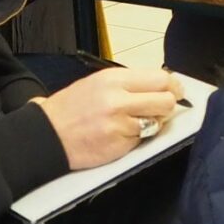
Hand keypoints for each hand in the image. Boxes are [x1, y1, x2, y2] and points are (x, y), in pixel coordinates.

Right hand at [38, 68, 183, 169]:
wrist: (48, 134)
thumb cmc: (71, 108)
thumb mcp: (97, 83)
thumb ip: (127, 83)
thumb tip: (159, 85)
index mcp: (113, 79)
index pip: (159, 78)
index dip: (172, 85)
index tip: (175, 90)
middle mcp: (118, 99)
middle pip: (166, 100)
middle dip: (168, 104)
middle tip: (162, 108)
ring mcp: (120, 124)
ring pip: (158, 121)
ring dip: (153, 122)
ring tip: (137, 121)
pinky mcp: (120, 145)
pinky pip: (143, 139)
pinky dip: (138, 138)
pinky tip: (122, 134)